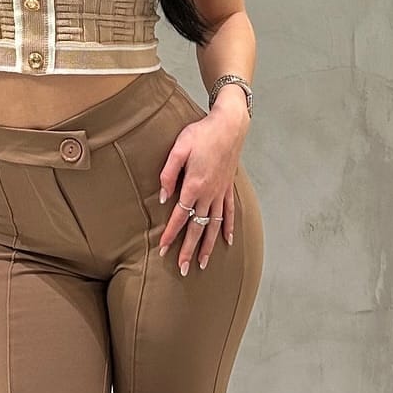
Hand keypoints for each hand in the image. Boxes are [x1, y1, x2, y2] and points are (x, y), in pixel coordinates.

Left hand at [155, 104, 246, 274]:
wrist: (229, 124)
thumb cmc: (202, 133)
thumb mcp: (179, 148)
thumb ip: (168, 174)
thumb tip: (163, 197)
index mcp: (195, 185)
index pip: (180, 216)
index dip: (170, 234)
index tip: (163, 249)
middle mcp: (209, 193)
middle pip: (197, 227)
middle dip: (189, 249)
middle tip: (183, 268)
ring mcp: (221, 192)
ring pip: (214, 225)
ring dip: (207, 246)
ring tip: (202, 263)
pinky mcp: (228, 188)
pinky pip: (229, 213)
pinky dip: (228, 228)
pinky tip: (227, 241)